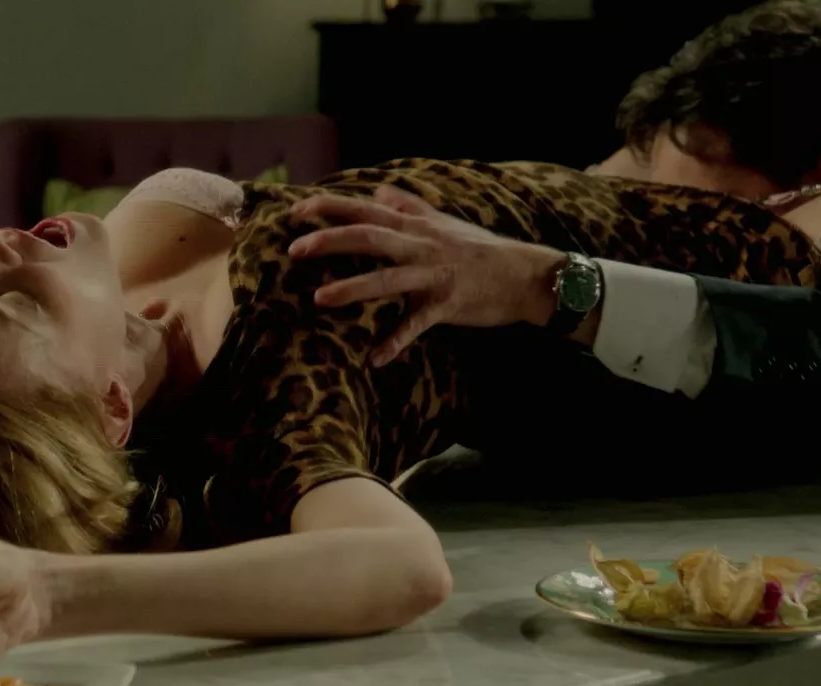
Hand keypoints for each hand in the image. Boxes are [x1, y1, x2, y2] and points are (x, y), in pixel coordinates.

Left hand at [288, 185, 563, 364]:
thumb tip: (378, 192)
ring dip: (352, 289)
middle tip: (294, 249)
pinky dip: (395, 342)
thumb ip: (408, 205)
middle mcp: (420, 246)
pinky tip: (375, 358)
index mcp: (414, 226)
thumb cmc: (480, 249)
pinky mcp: (448, 305)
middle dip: (330, 241)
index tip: (295, 210)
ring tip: (319, 299)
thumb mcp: (442, 222)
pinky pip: (417, 325)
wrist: (525, 275)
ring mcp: (433, 276)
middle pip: (369, 237)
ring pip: (388, 280)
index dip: (328, 207)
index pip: (364, 210)